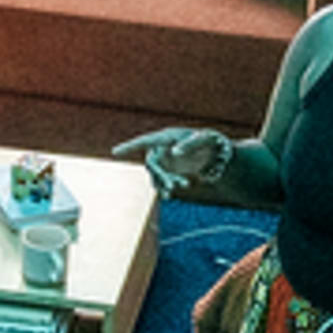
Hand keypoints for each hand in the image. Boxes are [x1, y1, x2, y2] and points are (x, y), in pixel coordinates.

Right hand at [116, 126, 232, 196]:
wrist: (217, 152)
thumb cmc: (210, 141)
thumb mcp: (203, 141)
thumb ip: (189, 145)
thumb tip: (174, 152)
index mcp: (167, 137)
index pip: (145, 141)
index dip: (130, 146)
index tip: (115, 152)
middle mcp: (162, 148)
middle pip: (152, 164)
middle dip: (161, 176)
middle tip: (174, 187)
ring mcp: (164, 159)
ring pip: (157, 175)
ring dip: (165, 183)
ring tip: (183, 187)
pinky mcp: (169, 170)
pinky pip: (161, 181)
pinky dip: (166, 187)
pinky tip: (171, 196)